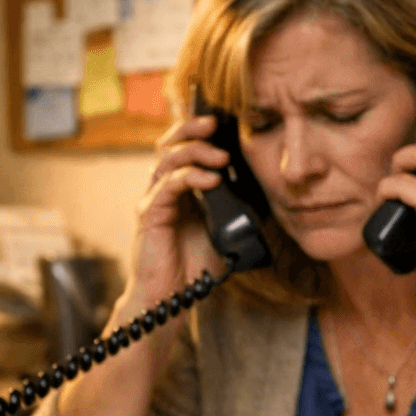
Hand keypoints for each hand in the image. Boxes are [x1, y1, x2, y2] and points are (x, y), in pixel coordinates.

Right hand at [127, 114, 230, 310]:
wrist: (173, 297)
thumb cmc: (196, 264)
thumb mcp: (228, 230)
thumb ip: (240, 206)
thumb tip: (266, 186)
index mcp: (181, 188)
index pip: (186, 147)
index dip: (199, 130)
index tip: (223, 118)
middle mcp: (163, 188)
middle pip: (171, 144)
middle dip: (191, 128)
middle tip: (214, 123)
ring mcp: (154, 199)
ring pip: (168, 160)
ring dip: (196, 152)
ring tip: (221, 156)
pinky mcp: (149, 214)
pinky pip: (167, 186)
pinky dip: (190, 178)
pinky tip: (211, 180)